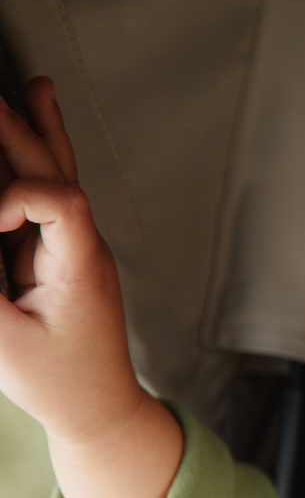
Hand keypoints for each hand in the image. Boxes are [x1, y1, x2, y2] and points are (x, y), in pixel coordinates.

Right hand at [0, 79, 181, 497]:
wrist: (102, 411)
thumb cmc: (58, 384)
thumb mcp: (4, 341)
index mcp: (80, 267)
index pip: (59, 204)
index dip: (15, 199)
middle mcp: (86, 247)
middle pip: (55, 174)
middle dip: (18, 132)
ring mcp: (78, 247)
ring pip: (57, 177)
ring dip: (35, 132)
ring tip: (36, 86)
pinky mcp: (62, 253)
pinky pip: (48, 195)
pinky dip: (33, 159)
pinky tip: (37, 116)